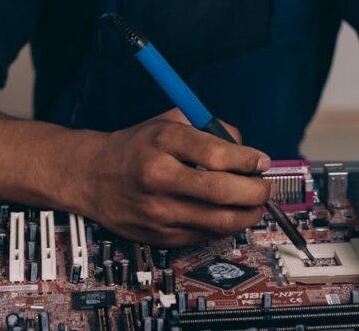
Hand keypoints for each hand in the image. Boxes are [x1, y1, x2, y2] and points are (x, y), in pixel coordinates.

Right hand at [79, 108, 273, 245]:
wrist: (92, 176)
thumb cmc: (137, 146)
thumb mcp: (169, 122)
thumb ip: (210, 128)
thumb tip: (248, 150)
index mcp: (162, 142)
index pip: (216, 153)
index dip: (248, 159)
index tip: (262, 161)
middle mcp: (158, 177)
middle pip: (222, 191)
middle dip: (255, 191)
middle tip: (265, 187)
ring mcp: (158, 211)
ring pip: (219, 221)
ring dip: (248, 214)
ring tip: (255, 204)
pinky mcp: (159, 235)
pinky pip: (205, 235)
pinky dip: (224, 226)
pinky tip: (227, 214)